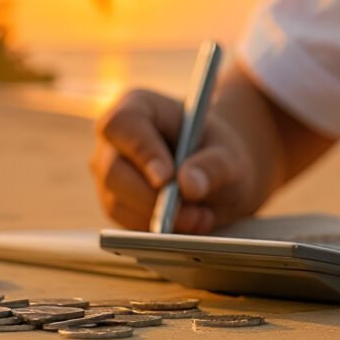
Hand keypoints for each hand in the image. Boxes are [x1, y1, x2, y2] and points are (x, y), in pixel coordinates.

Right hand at [89, 89, 261, 233]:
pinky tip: (191, 226)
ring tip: (202, 219)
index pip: (123, 124)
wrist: (219, 175)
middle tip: (190, 213)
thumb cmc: (220, 153)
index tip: (166, 178)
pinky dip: (158, 231)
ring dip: (159, 219)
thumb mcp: (229, 155)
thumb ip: (213, 166)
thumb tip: (187, 185)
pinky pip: (127, 225)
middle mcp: (115, 142)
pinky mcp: (117, 205)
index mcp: (138, 107)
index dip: (141, 151)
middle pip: (114, 170)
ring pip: (118, 203)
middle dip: (152, 198)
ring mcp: (110, 175)